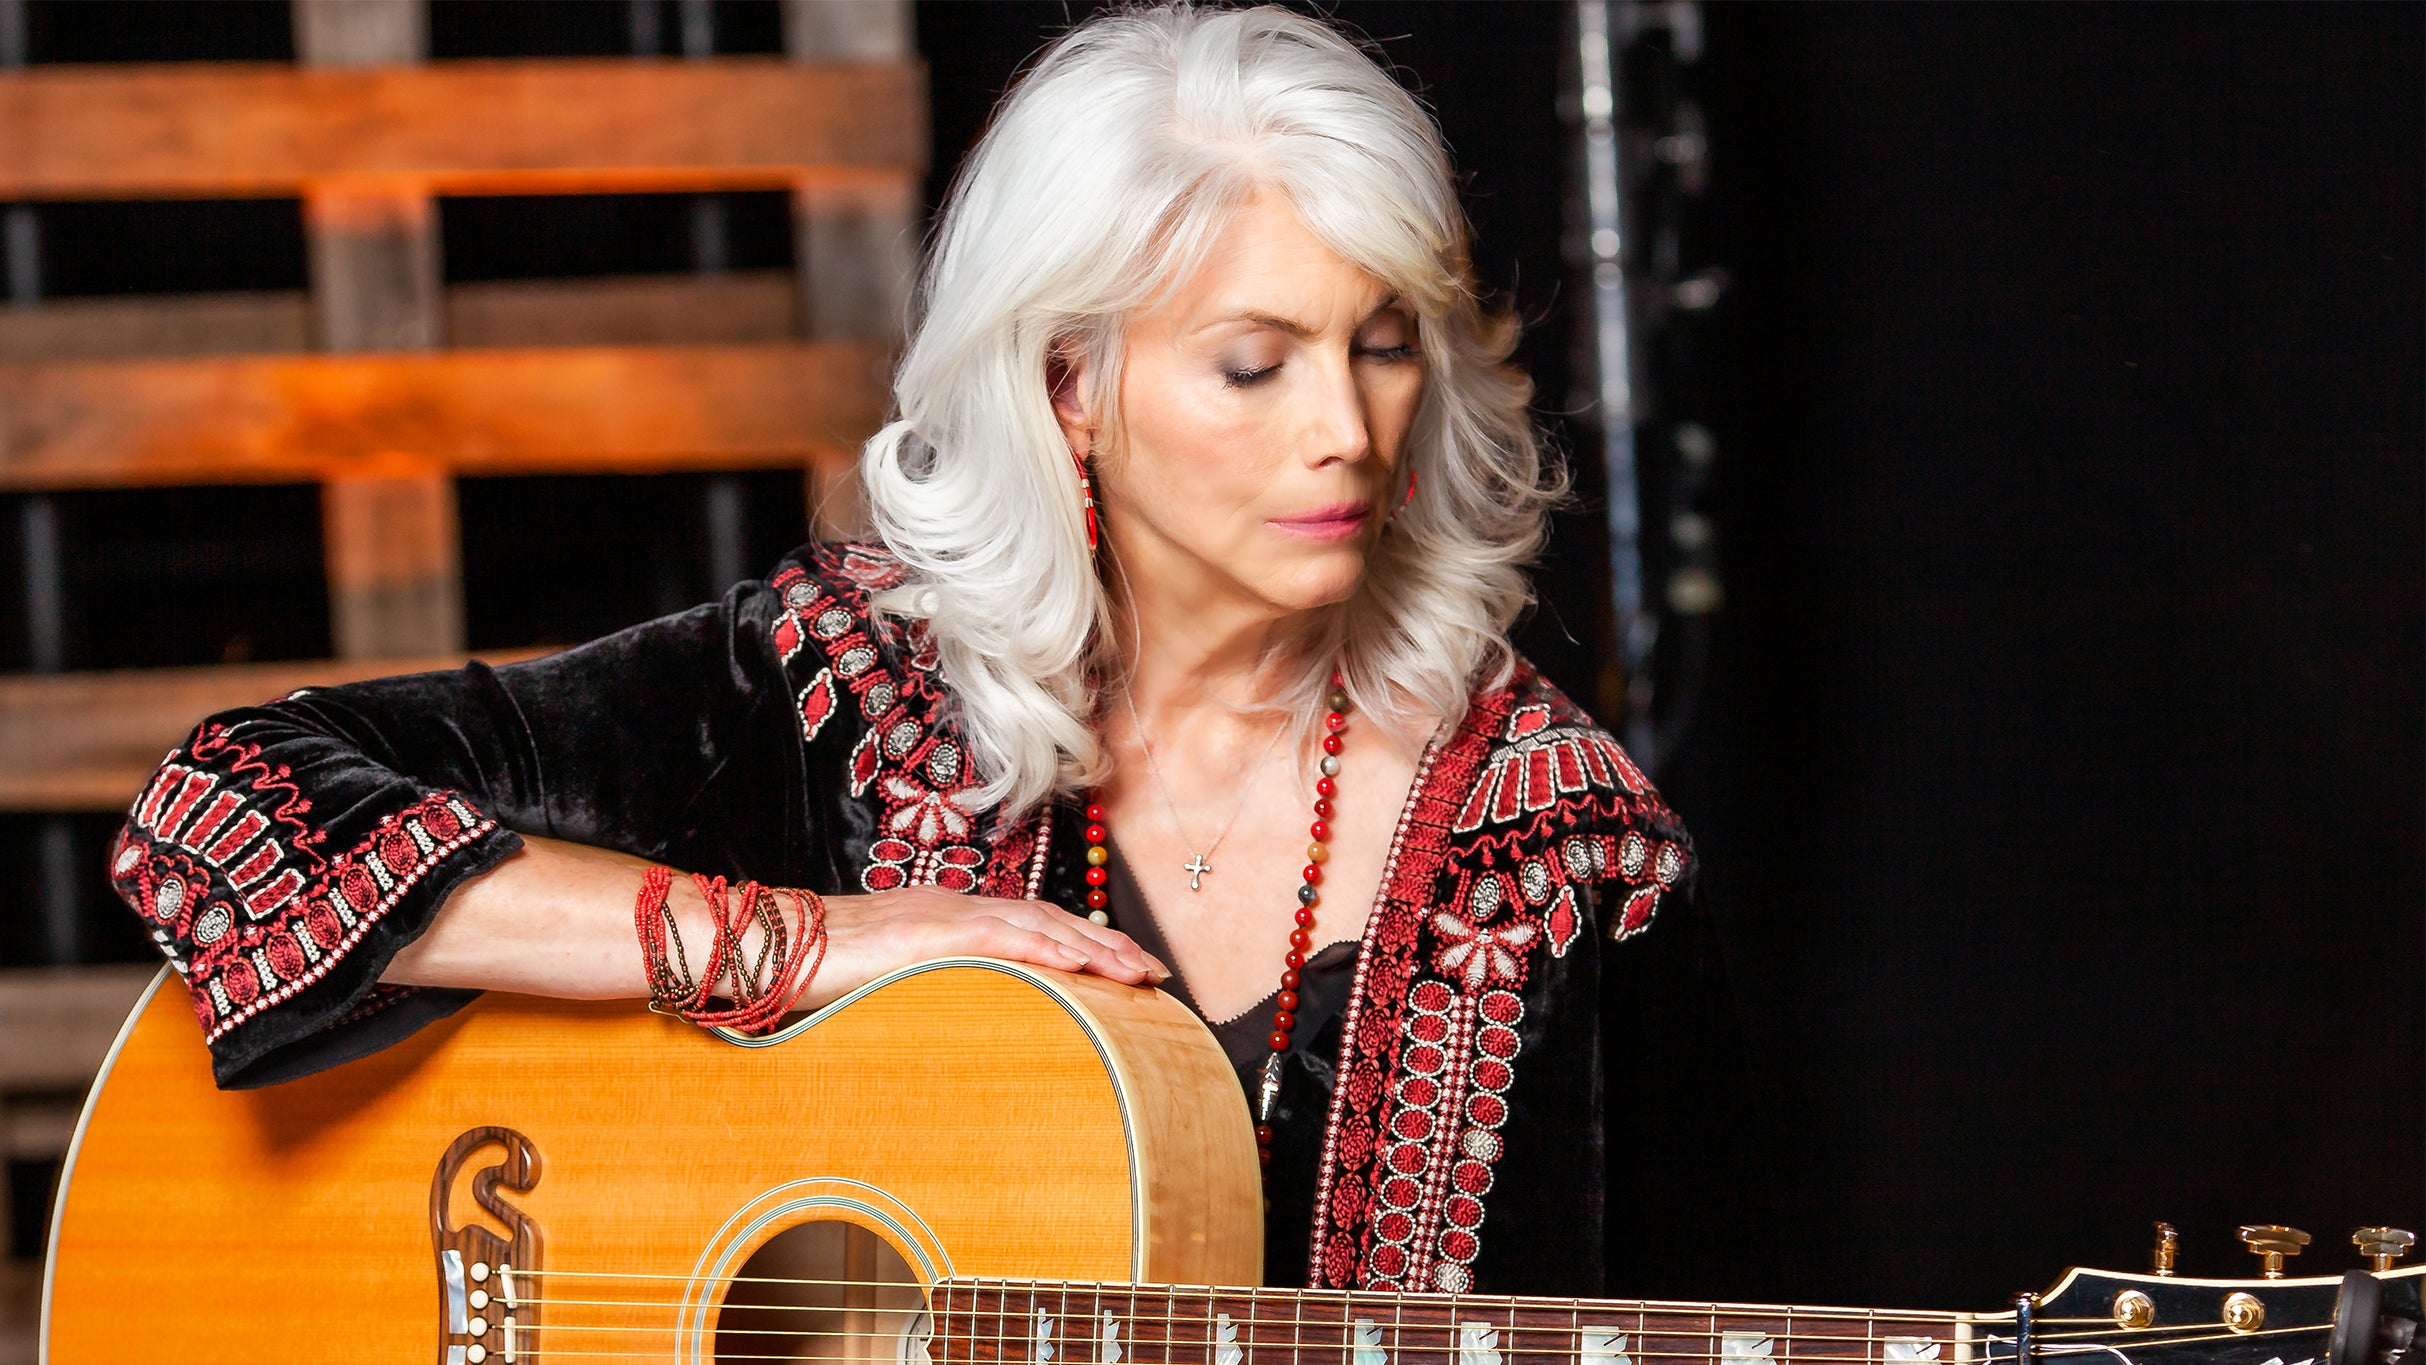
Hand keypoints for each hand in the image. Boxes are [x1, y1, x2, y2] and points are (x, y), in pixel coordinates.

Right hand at [801, 886, 1169, 1009]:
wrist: (771, 948)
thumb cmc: (819, 973)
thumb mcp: (889, 984)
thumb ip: (929, 990)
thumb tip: (961, 1022)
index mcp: (948, 921)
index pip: (1031, 926)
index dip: (1083, 943)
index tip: (1126, 967)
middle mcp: (954, 909)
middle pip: (1049, 920)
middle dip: (1107, 945)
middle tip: (1154, 973)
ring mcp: (943, 916)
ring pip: (1036, 925)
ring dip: (1092, 947)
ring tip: (1135, 971)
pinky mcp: (929, 933)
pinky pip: (1000, 937)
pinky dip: (1045, 947)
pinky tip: (1080, 962)